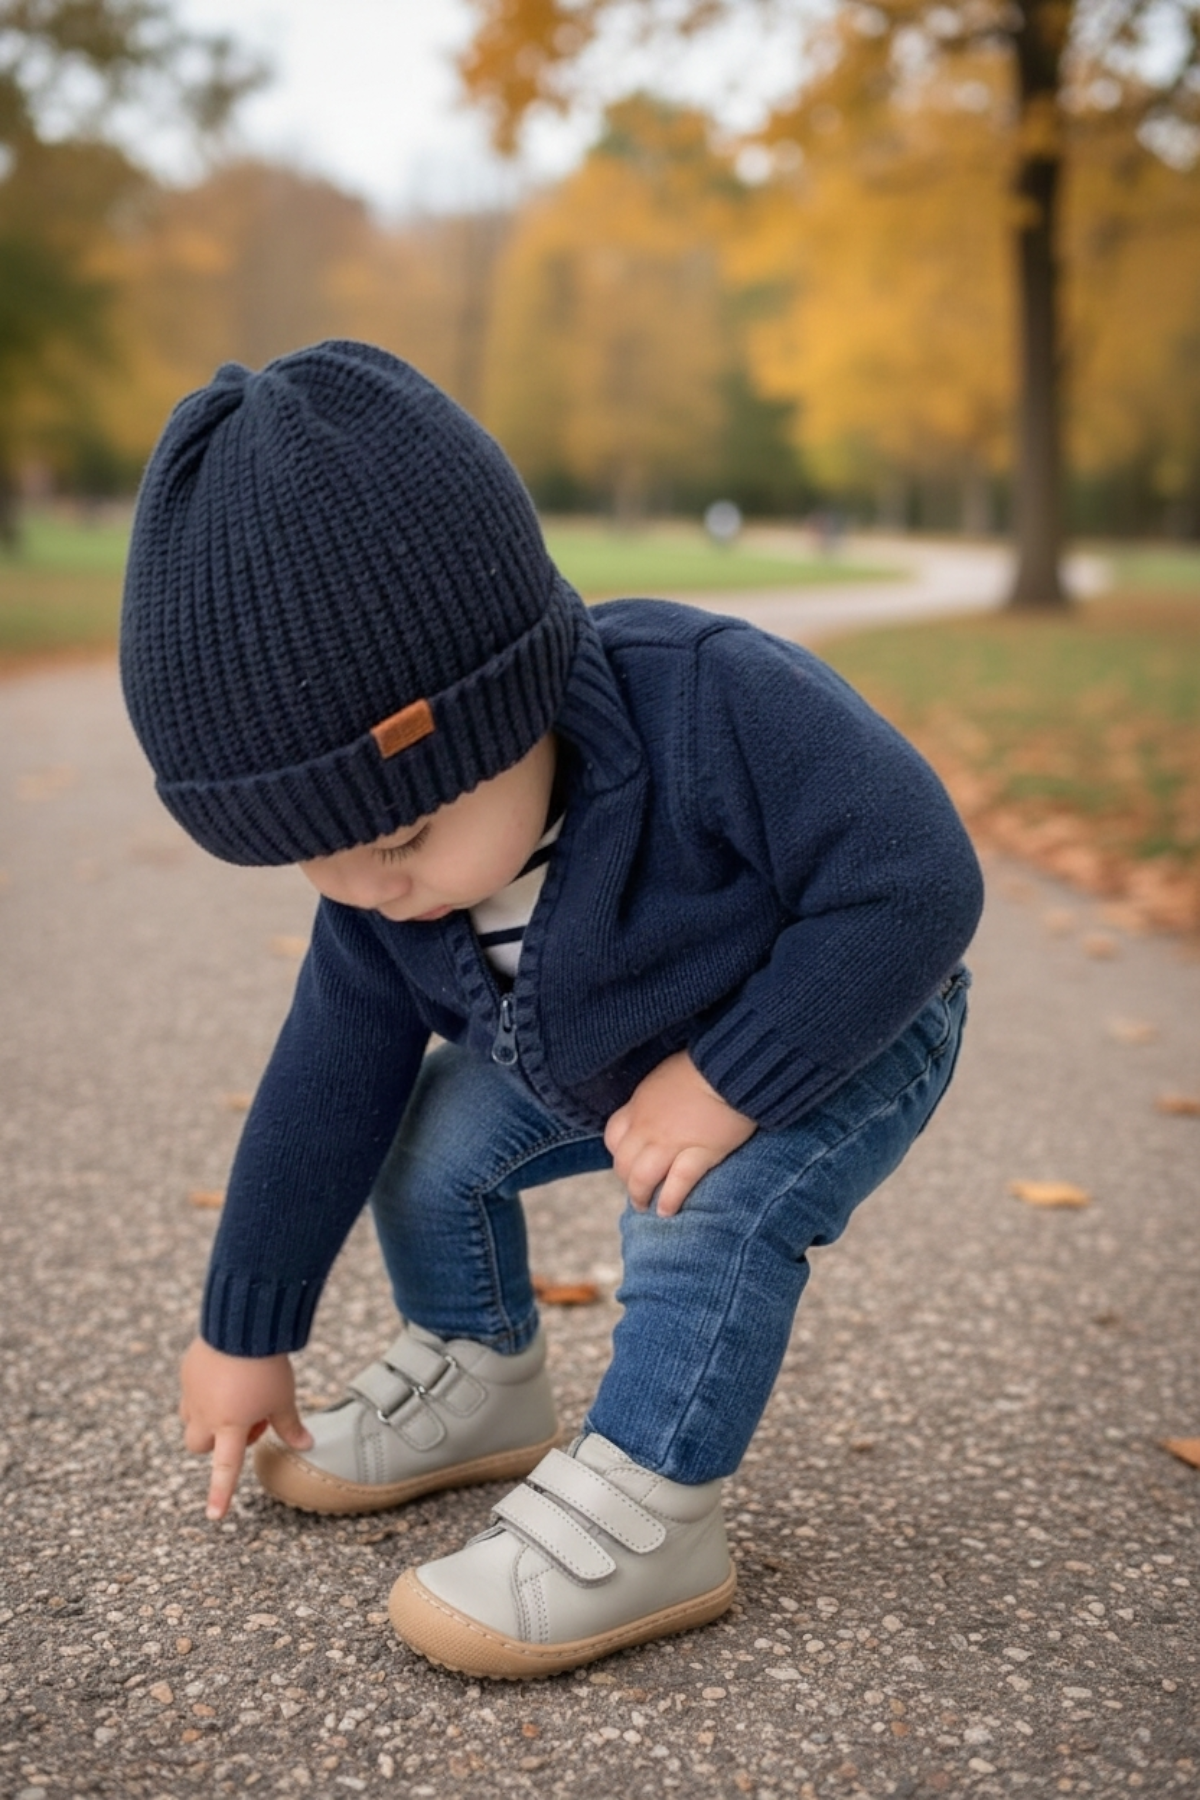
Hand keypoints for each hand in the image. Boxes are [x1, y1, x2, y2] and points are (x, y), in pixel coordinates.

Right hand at [179, 1337, 312, 1520]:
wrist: (243, 1324)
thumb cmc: (267, 1365)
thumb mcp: (284, 1398)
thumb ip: (291, 1426)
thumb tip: (306, 1445)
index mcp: (231, 1425)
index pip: (225, 1468)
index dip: (221, 1493)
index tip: (214, 1516)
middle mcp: (206, 1413)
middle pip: (198, 1445)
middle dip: (215, 1442)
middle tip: (246, 1422)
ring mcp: (193, 1392)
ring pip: (190, 1419)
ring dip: (207, 1419)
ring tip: (235, 1397)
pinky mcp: (188, 1371)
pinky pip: (192, 1390)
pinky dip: (205, 1391)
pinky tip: (228, 1371)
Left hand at [604, 1051, 756, 1217]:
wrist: (731, 1065)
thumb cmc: (705, 1062)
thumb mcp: (668, 1073)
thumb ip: (659, 1095)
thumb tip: (662, 1103)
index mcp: (640, 1104)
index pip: (614, 1136)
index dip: (619, 1153)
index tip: (628, 1161)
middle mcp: (648, 1127)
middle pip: (624, 1163)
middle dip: (627, 1180)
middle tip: (637, 1190)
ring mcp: (671, 1143)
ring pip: (642, 1178)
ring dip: (640, 1196)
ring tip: (646, 1208)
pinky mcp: (699, 1153)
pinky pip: (677, 1184)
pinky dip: (670, 1200)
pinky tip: (668, 1210)